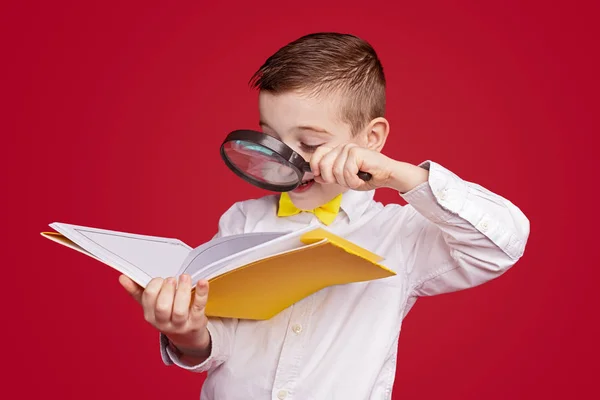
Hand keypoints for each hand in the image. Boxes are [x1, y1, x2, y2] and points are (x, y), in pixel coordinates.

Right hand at [119, 274, 210, 358]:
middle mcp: (164, 323)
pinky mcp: (197, 321)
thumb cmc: (167, 315)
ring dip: (182, 290)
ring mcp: (181, 324)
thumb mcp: (151, 307)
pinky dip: (201, 293)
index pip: (148, 299)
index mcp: (150, 316)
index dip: (154, 285)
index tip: (161, 279)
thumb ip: (137, 292)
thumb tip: (122, 278)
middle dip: (167, 289)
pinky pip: (199, 307)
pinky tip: (202, 282)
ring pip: (180, 309)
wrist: (188, 336)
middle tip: (172, 279)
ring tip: (185, 277)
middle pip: (162, 307)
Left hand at [310, 143, 427, 192]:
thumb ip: (331, 175)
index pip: (318, 154)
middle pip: (323, 165)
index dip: (315, 167)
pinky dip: (354, 181)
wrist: (388, 175)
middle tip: (347, 180)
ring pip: (336, 171)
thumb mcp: (345, 178)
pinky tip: (362, 178)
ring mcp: (349, 148)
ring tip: (357, 179)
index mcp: (338, 151)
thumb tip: (316, 175)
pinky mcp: (357, 152)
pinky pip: (347, 172)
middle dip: (333, 179)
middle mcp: (342, 147)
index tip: (320, 177)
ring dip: (347, 182)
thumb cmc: (368, 177)